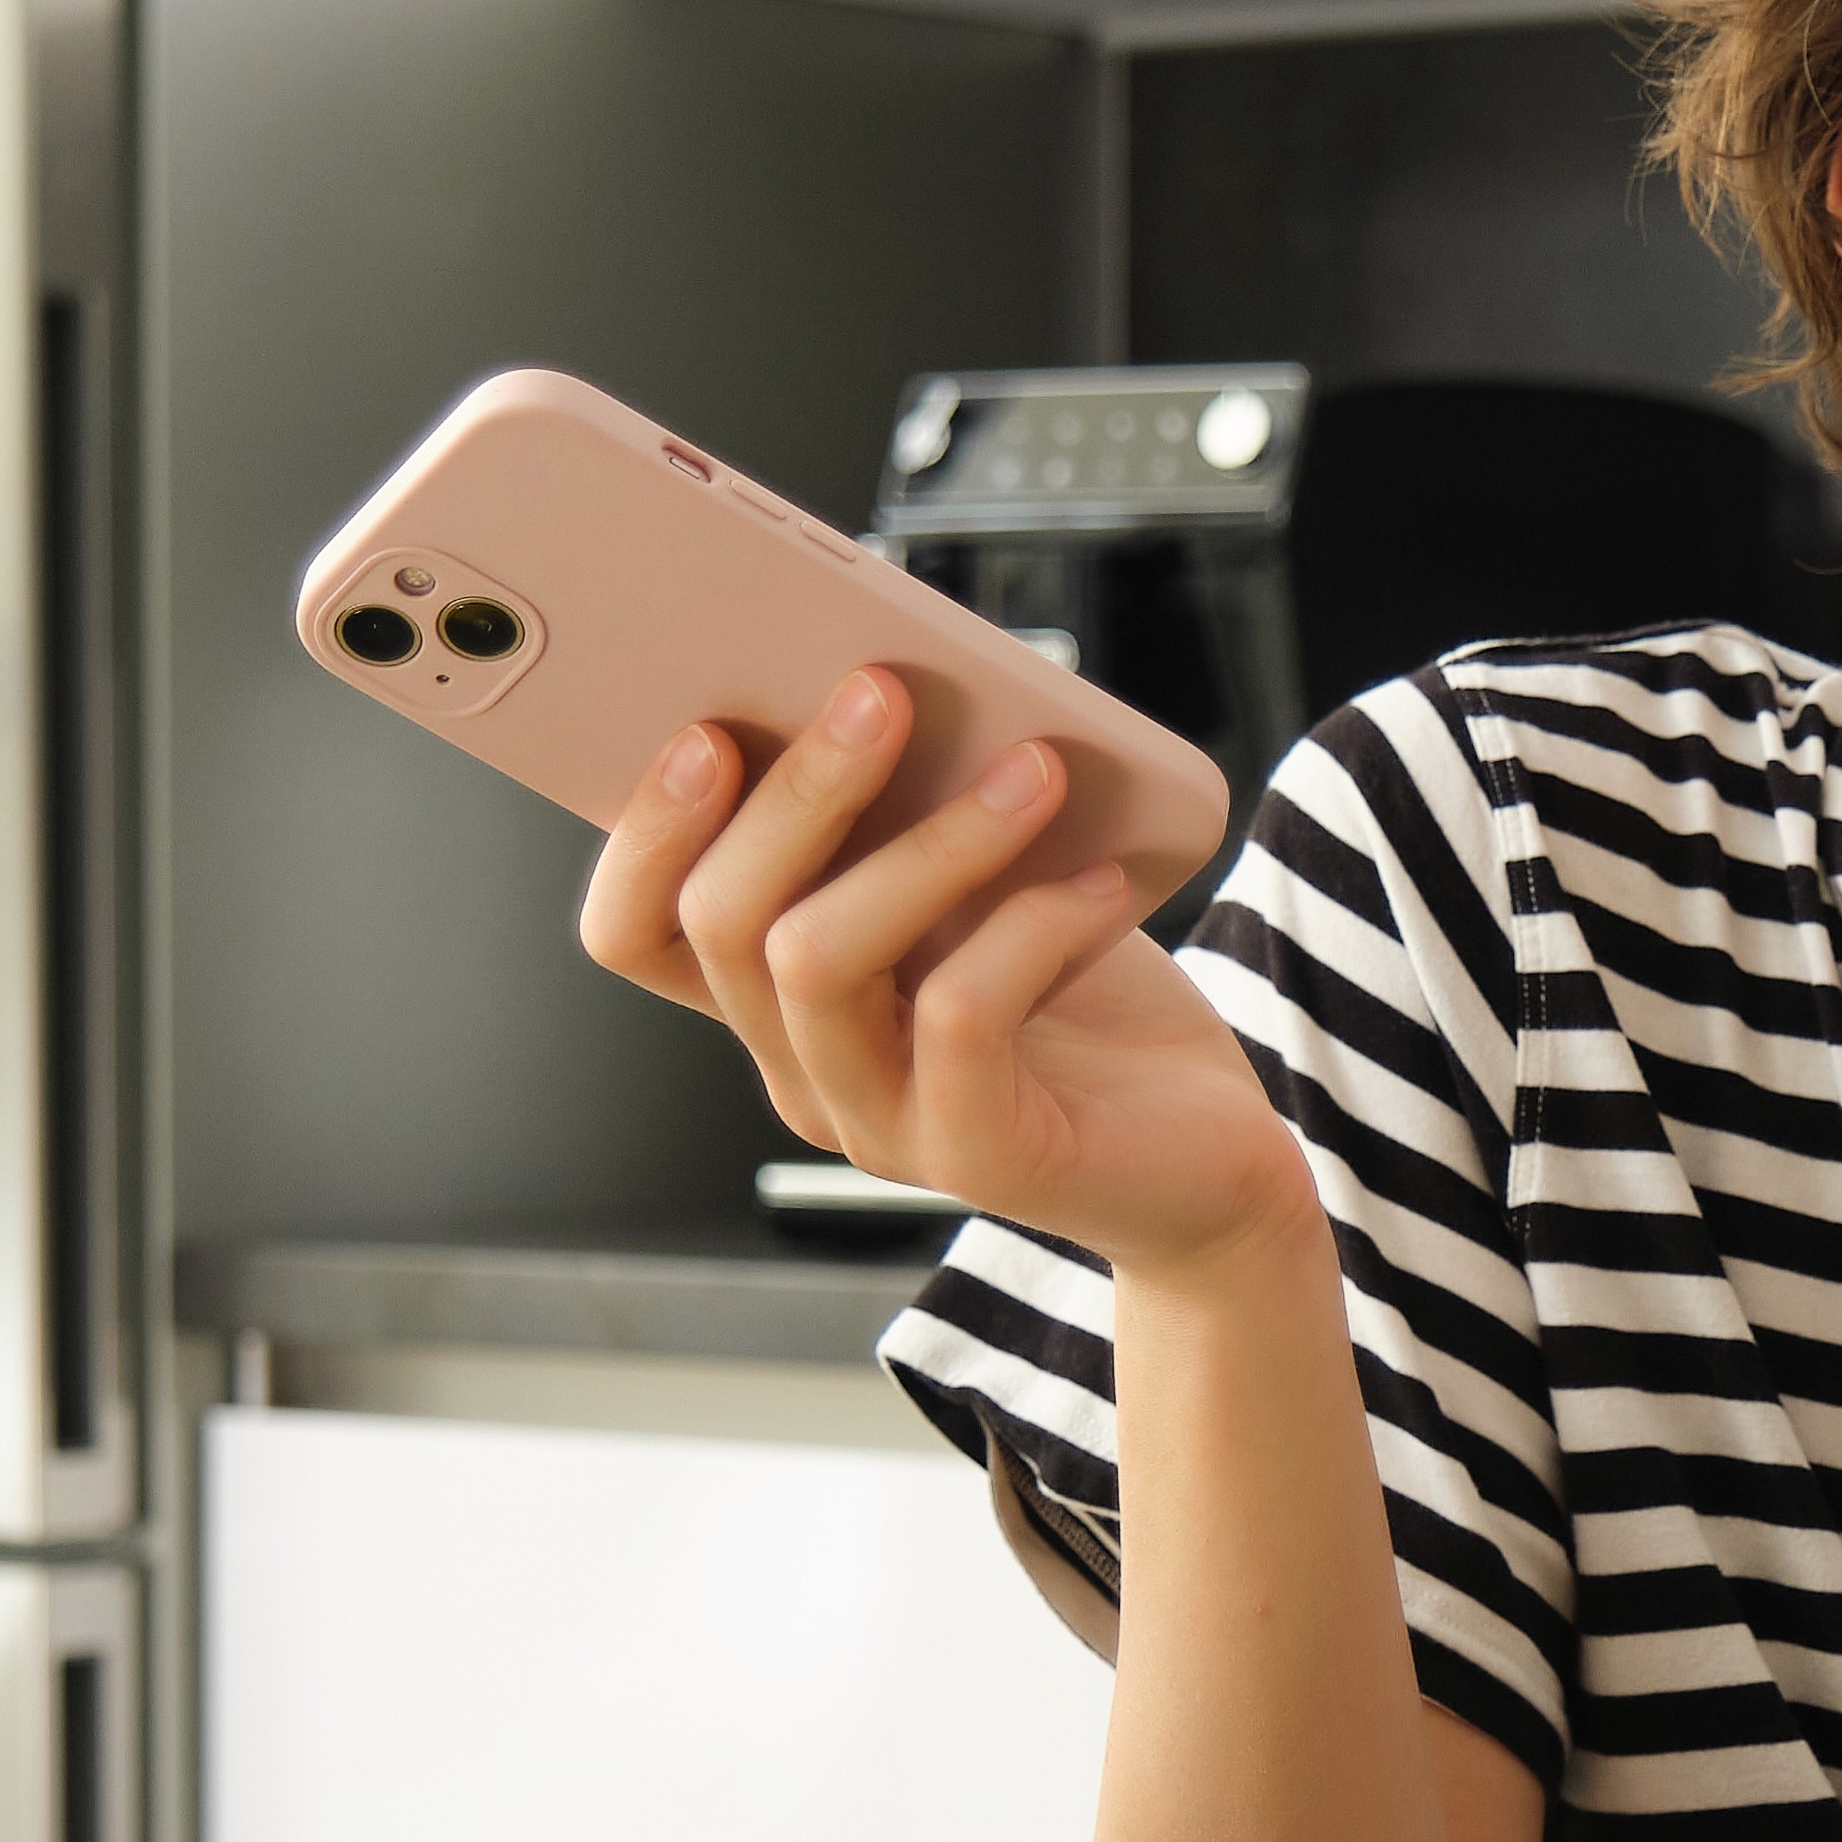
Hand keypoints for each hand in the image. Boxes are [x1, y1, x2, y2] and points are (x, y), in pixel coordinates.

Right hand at [578, 669, 1312, 1276]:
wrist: (1208, 1155)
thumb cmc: (1088, 1002)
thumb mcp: (982, 890)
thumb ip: (914, 818)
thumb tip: (887, 682)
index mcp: (778, 999)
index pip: (633, 934)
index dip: (642, 834)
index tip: (706, 727)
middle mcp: (804, 1068)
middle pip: (725, 924)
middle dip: (798, 792)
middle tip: (882, 689)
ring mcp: (881, 1124)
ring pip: (821, 963)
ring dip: (926, 843)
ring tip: (1034, 767)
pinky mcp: (980, 1160)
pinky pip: (959, 1019)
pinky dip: (1030, 926)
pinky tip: (1101, 879)